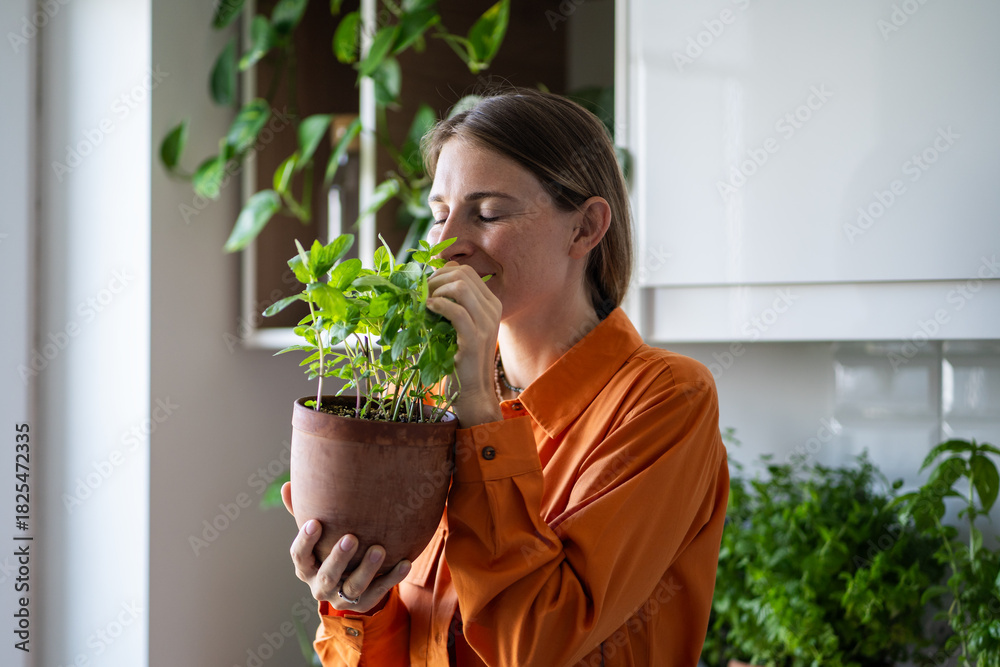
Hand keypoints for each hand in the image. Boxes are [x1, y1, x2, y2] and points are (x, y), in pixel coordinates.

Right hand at [281, 482, 409, 612]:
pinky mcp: (363, 604)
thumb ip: (303, 512)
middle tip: (352, 537)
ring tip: (379, 549)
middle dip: (339, 557)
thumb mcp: (318, 535)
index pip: (300, 556)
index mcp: (306, 567)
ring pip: (354, 587)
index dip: (306, 540)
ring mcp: (341, 597)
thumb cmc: (328, 548)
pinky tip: (405, 562)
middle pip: (328, 575)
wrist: (348, 584)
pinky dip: (392, 578)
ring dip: (367, 569)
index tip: (315, 522)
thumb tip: (286, 485)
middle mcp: (320, 586)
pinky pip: (379, 592)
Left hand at [426, 261, 502, 425]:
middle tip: (421, 295)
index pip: (466, 271)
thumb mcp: (461, 324)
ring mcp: (486, 323)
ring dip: (437, 291)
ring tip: (425, 304)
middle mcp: (492, 309)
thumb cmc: (460, 357)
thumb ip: (454, 303)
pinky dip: (438, 305)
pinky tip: (428, 310)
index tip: (426, 288)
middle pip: (463, 274)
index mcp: (491, 303)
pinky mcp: (474, 339)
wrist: (472, 390)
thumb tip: (432, 279)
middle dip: (436, 279)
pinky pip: (457, 311)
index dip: (441, 273)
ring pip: (461, 287)